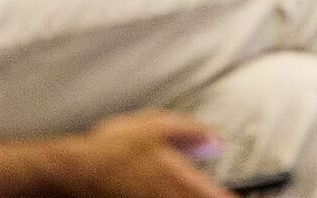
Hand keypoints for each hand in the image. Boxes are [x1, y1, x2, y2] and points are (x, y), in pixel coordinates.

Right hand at [0, 111, 233, 197]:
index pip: (216, 196)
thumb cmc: (113, 148)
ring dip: (199, 197)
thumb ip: (190, 132)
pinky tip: (176, 193)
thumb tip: (217, 141)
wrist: (76, 172)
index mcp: (180, 179)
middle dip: (216, 197)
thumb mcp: (155, 126)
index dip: (232, 196)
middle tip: (230, 194)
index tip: (241, 195)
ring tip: (208, 193)